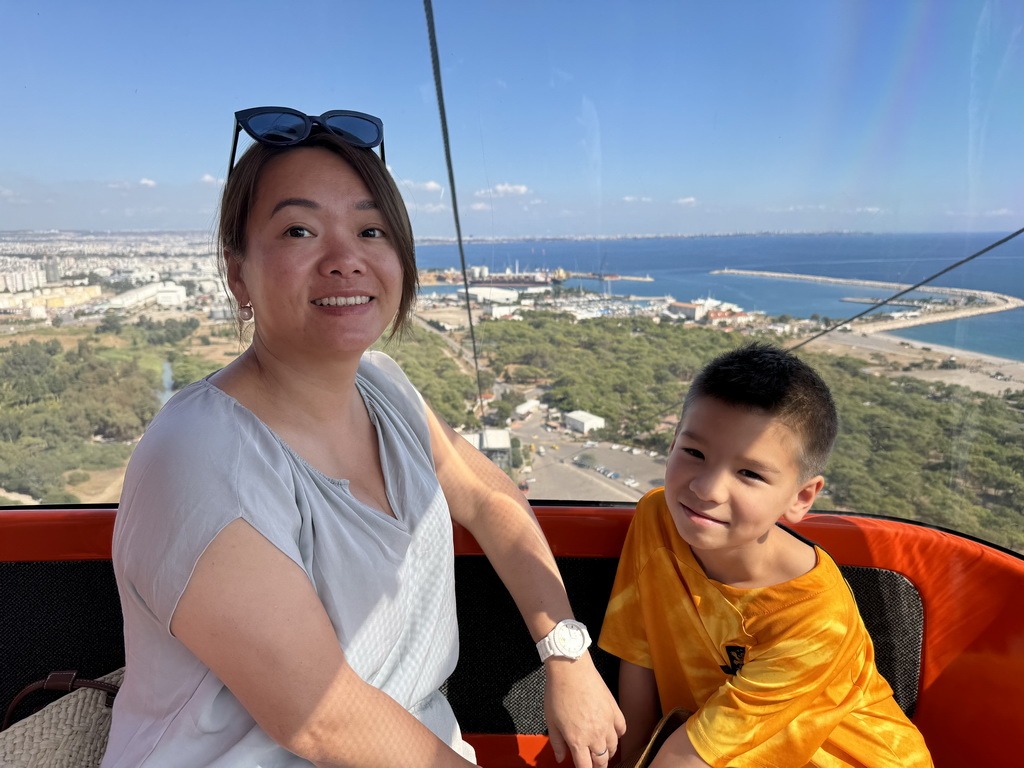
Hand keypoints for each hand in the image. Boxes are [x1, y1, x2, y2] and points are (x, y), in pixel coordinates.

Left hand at [544, 653, 625, 767]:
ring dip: (607, 751)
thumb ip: (557, 743)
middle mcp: (595, 735)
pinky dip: (618, 735)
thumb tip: (560, 758)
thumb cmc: (558, 692)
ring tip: (601, 748)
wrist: (570, 669)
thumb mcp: (551, 721)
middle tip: (592, 761)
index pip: (586, 767)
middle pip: (602, 760)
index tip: (583, 767)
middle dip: (597, 764)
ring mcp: (607, 723)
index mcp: (577, 740)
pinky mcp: (615, 710)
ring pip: (613, 747)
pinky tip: (611, 732)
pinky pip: (622, 730)